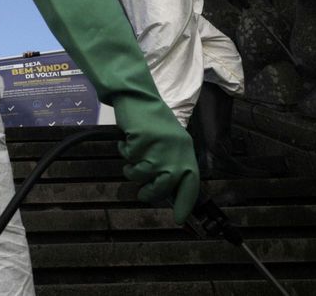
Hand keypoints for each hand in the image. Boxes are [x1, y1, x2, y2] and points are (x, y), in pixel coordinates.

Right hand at [115, 108, 200, 222]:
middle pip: (164, 184)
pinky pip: (129, 157)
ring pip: (143, 173)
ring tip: (131, 156)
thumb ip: (170, 163)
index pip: (190, 183)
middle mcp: (176, 150)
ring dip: (132, 169)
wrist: (138, 96)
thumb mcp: (168, 143)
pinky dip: (124, 151)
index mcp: (186, 152)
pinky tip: (128, 140)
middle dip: (151, 192)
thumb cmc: (152, 120)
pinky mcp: (142, 139)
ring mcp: (159, 145)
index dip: (184, 203)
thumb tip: (165, 189)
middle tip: (142, 194)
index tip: (178, 219)